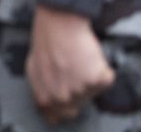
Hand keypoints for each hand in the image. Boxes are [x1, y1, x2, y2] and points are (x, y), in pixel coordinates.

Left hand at [26, 5, 114, 123]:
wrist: (58, 24)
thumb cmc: (46, 44)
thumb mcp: (34, 71)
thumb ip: (43, 92)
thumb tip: (49, 109)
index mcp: (46, 99)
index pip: (59, 117)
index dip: (65, 105)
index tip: (68, 96)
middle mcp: (63, 99)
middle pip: (79, 105)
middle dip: (79, 90)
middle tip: (74, 70)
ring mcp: (80, 90)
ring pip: (93, 91)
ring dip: (89, 77)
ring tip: (78, 60)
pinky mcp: (97, 80)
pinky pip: (106, 78)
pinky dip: (102, 68)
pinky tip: (88, 56)